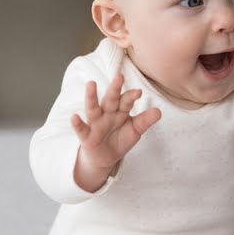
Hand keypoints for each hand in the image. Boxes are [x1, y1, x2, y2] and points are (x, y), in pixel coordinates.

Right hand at [71, 73, 160, 191]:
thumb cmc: (120, 139)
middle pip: (110, 99)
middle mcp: (107, 113)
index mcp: (120, 111)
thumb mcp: (135, 130)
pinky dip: (77, 123)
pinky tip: (74, 117)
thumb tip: (159, 111)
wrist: (105, 157)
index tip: (138, 92)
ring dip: (91, 96)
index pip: (126, 101)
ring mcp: (95, 123)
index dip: (131, 96)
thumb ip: (145, 121)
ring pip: (93, 108)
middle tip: (119, 77)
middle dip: (114, 88)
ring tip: (91, 84)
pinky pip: (81, 129)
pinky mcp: (86, 136)